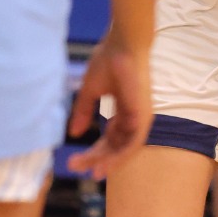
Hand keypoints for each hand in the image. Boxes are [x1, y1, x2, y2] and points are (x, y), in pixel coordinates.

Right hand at [66, 27, 151, 178]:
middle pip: (114, 147)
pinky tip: (104, 164)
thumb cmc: (108, 60)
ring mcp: (141, 118)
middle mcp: (134, 118)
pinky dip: (119, 156)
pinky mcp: (143, 115)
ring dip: (108, 162)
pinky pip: (133, 143)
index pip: (108, 139)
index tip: (74, 161)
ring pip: (125, 150)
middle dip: (96, 158)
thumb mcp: (90, 91)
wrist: (122, 44)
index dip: (93, 151)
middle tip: (75, 166)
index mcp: (124, 112)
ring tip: (91, 172)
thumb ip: (83, 112)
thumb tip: (74, 133)